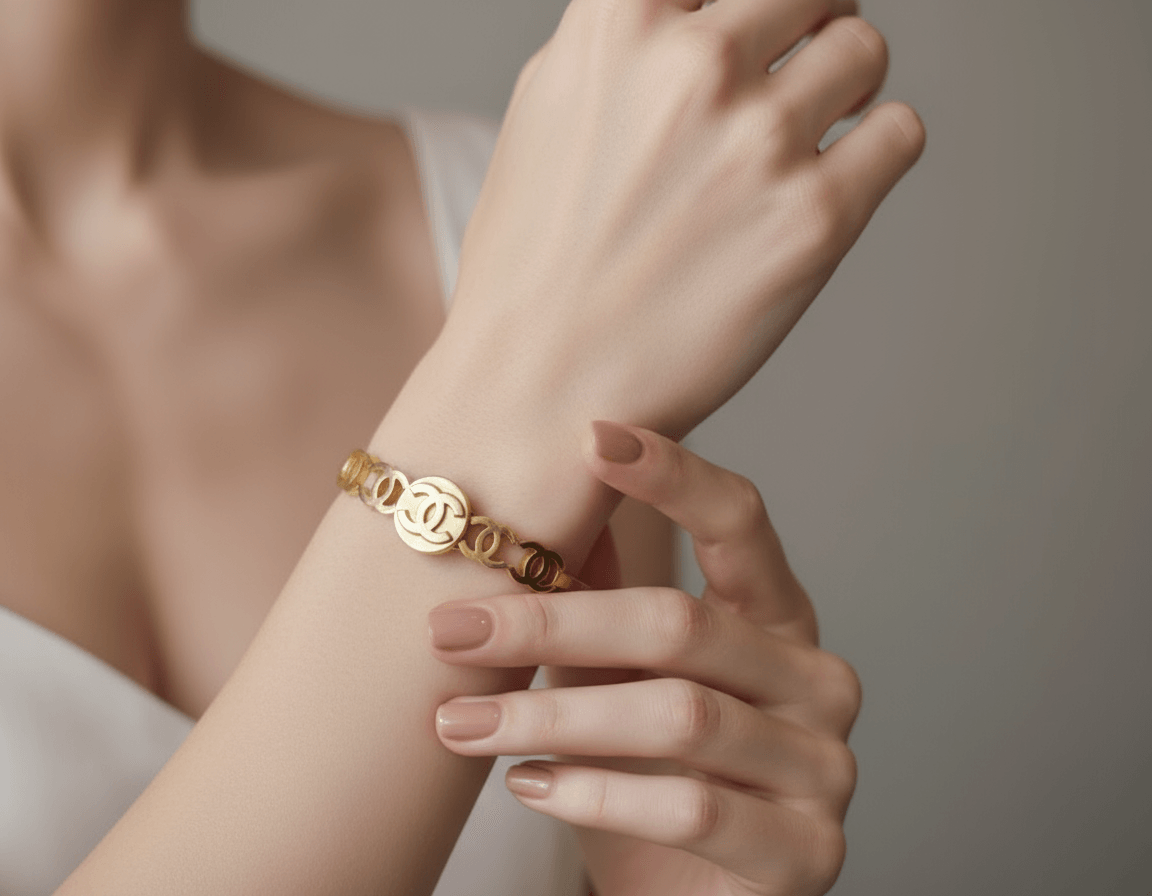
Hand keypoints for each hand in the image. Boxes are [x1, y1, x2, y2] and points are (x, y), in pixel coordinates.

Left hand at [426, 422, 861, 895]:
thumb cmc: (657, 774)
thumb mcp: (623, 677)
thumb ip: (605, 598)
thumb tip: (551, 504)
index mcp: (779, 619)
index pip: (743, 523)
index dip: (674, 476)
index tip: (592, 435)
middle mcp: (818, 680)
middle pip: (684, 623)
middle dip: (553, 624)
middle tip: (451, 629)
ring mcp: (823, 769)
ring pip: (678, 714)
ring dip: (550, 717)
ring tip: (460, 722)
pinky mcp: (808, 853)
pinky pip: (691, 809)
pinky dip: (595, 794)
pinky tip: (529, 786)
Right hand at [442, 0, 924, 438]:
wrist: (537, 390)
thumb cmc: (534, 262)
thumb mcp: (551, 104)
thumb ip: (627, 35)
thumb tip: (702, 7)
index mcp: (620, 18)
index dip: (751, 4)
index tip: (761, 29)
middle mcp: (693, 63)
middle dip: (811, 23)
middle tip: (797, 72)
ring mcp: (757, 141)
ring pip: (865, 50)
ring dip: (848, 87)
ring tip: (808, 139)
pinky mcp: (814, 220)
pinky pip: (900, 134)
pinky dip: (876, 153)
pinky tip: (828, 187)